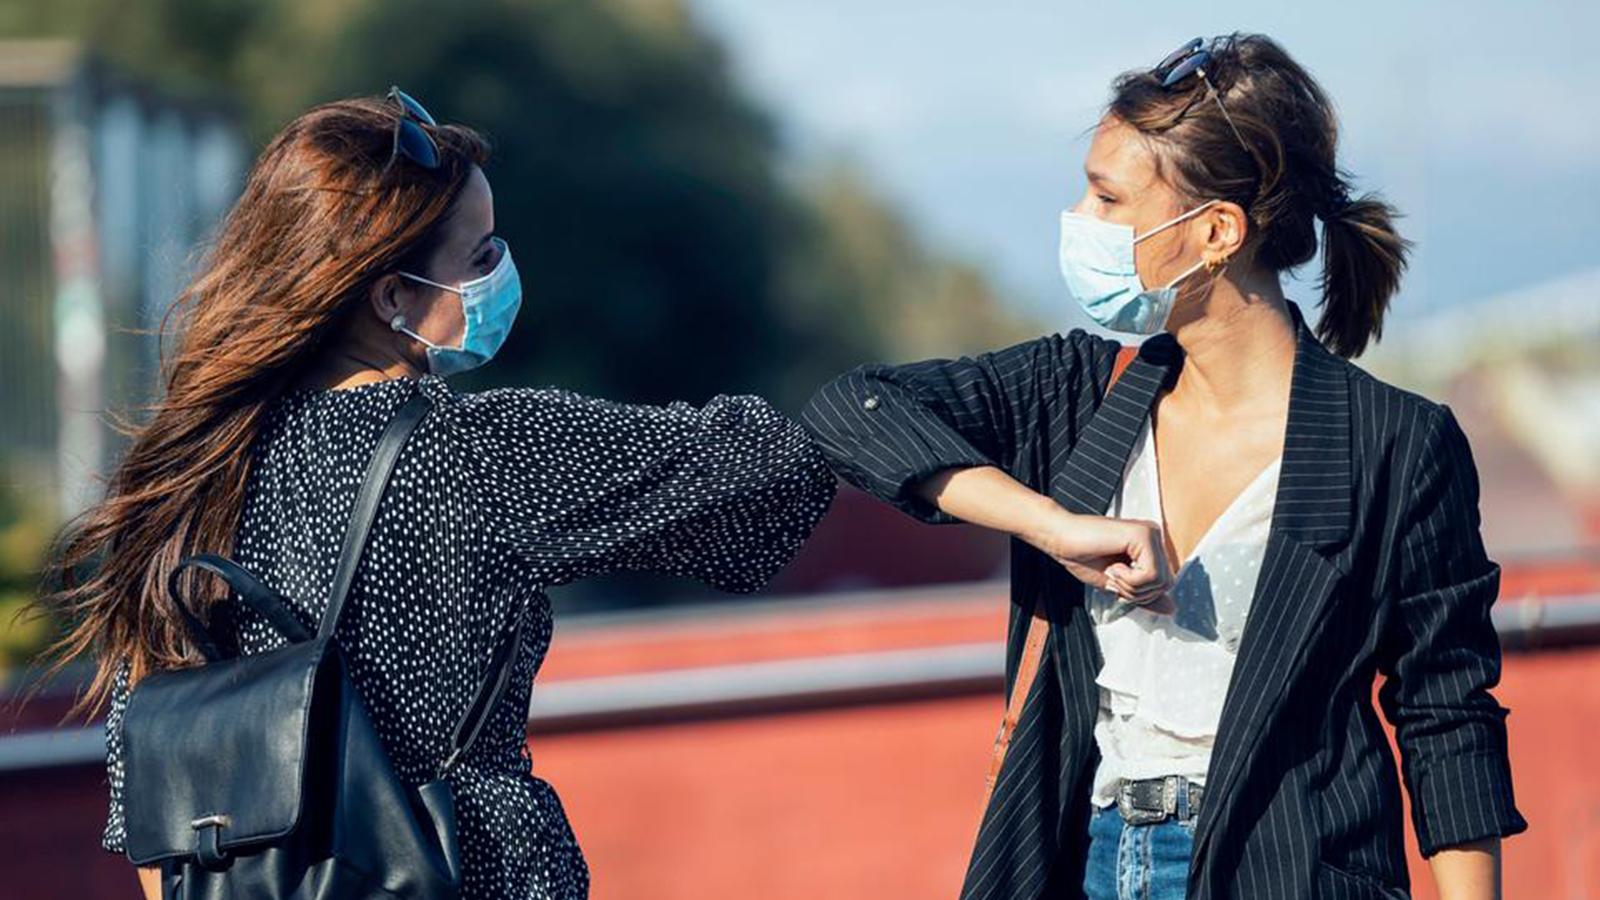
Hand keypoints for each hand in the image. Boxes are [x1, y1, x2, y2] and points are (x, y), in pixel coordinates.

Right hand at [1021, 506, 1175, 611]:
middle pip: (1166, 583)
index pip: (1164, 583)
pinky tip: (1113, 566)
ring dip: (1131, 586)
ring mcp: (1150, 533)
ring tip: (1112, 570)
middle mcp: (1154, 535)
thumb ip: (1144, 595)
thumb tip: (1172, 609)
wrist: (1059, 538)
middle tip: (1113, 576)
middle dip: (1137, 592)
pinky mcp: (1143, 535)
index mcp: (1150, 545)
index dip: (1139, 592)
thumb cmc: (1082, 557)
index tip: (1116, 578)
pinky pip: (1150, 575)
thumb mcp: (1117, 585)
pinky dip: (1129, 580)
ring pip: (1160, 581)